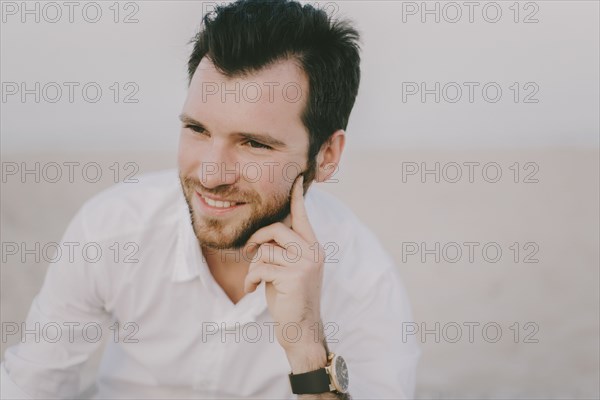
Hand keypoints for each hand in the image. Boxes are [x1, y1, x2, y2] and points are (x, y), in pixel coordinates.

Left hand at [243, 175, 325, 353]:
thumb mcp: (291, 269)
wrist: (300, 328)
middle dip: (257, 239)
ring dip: (254, 266)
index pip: (302, 216)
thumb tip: (267, 232)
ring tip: (256, 279)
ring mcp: (305, 263)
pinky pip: (260, 267)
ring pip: (265, 249)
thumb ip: (284, 249)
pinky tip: (254, 289)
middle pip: (276, 229)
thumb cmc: (291, 297)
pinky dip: (251, 279)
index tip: (297, 177)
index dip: (297, 197)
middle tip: (249, 251)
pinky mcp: (294, 276)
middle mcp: (312, 251)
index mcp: (313, 246)